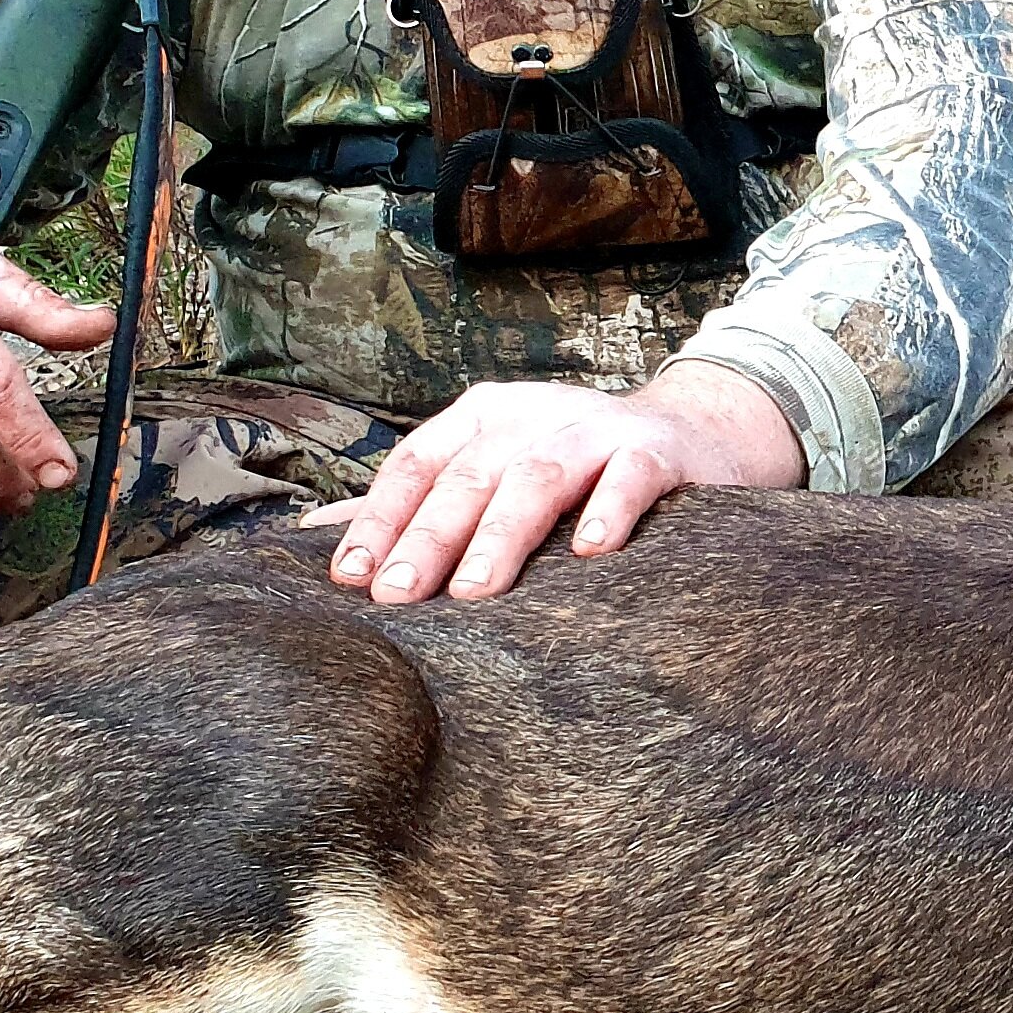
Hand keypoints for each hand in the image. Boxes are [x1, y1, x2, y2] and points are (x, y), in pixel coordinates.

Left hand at [305, 362, 801, 602]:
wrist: (697, 433)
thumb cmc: (578, 468)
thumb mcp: (494, 471)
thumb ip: (415, 503)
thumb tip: (315, 536)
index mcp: (482, 417)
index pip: (416, 464)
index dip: (381, 520)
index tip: (351, 580)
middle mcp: (531, 415)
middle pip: (470, 475)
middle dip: (430, 537)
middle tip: (399, 596)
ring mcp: (595, 429)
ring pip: (539, 476)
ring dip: (504, 534)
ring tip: (477, 591)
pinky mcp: (657, 449)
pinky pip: (630, 478)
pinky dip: (609, 510)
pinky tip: (589, 552)